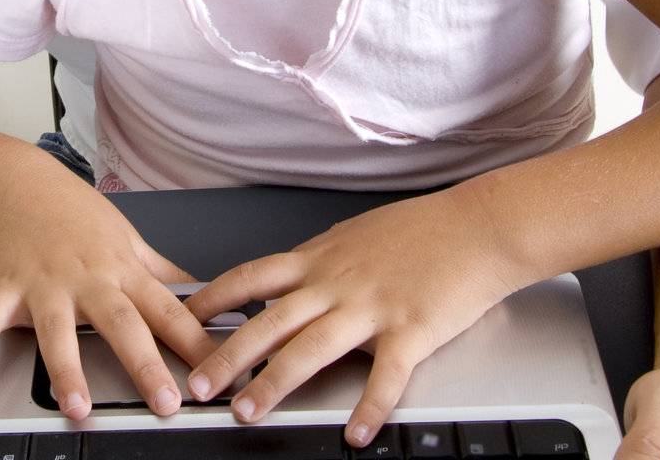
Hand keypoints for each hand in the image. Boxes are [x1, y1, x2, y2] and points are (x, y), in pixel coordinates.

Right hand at [0, 179, 217, 420]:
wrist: (19, 183)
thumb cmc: (74, 214)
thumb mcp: (128, 238)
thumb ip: (162, 271)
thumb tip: (204, 291)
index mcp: (122, 270)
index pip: (167, 310)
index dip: (195, 342)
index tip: (216, 372)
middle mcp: (87, 280)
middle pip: (122, 323)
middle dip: (145, 364)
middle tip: (166, 401)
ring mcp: (44, 284)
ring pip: (58, 330)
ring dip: (67, 369)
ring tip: (78, 406)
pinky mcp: (6, 286)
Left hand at [182, 190, 520, 449]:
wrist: (477, 226)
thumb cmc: (422, 230)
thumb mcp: (354, 235)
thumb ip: (319, 261)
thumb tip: (286, 275)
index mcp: (319, 259)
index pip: (250, 277)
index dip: (211, 298)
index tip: (182, 318)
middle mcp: (336, 283)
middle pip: (268, 321)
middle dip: (227, 355)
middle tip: (198, 384)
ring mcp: (371, 307)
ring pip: (309, 348)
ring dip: (273, 383)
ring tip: (247, 412)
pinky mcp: (410, 330)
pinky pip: (385, 376)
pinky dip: (368, 407)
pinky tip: (354, 432)